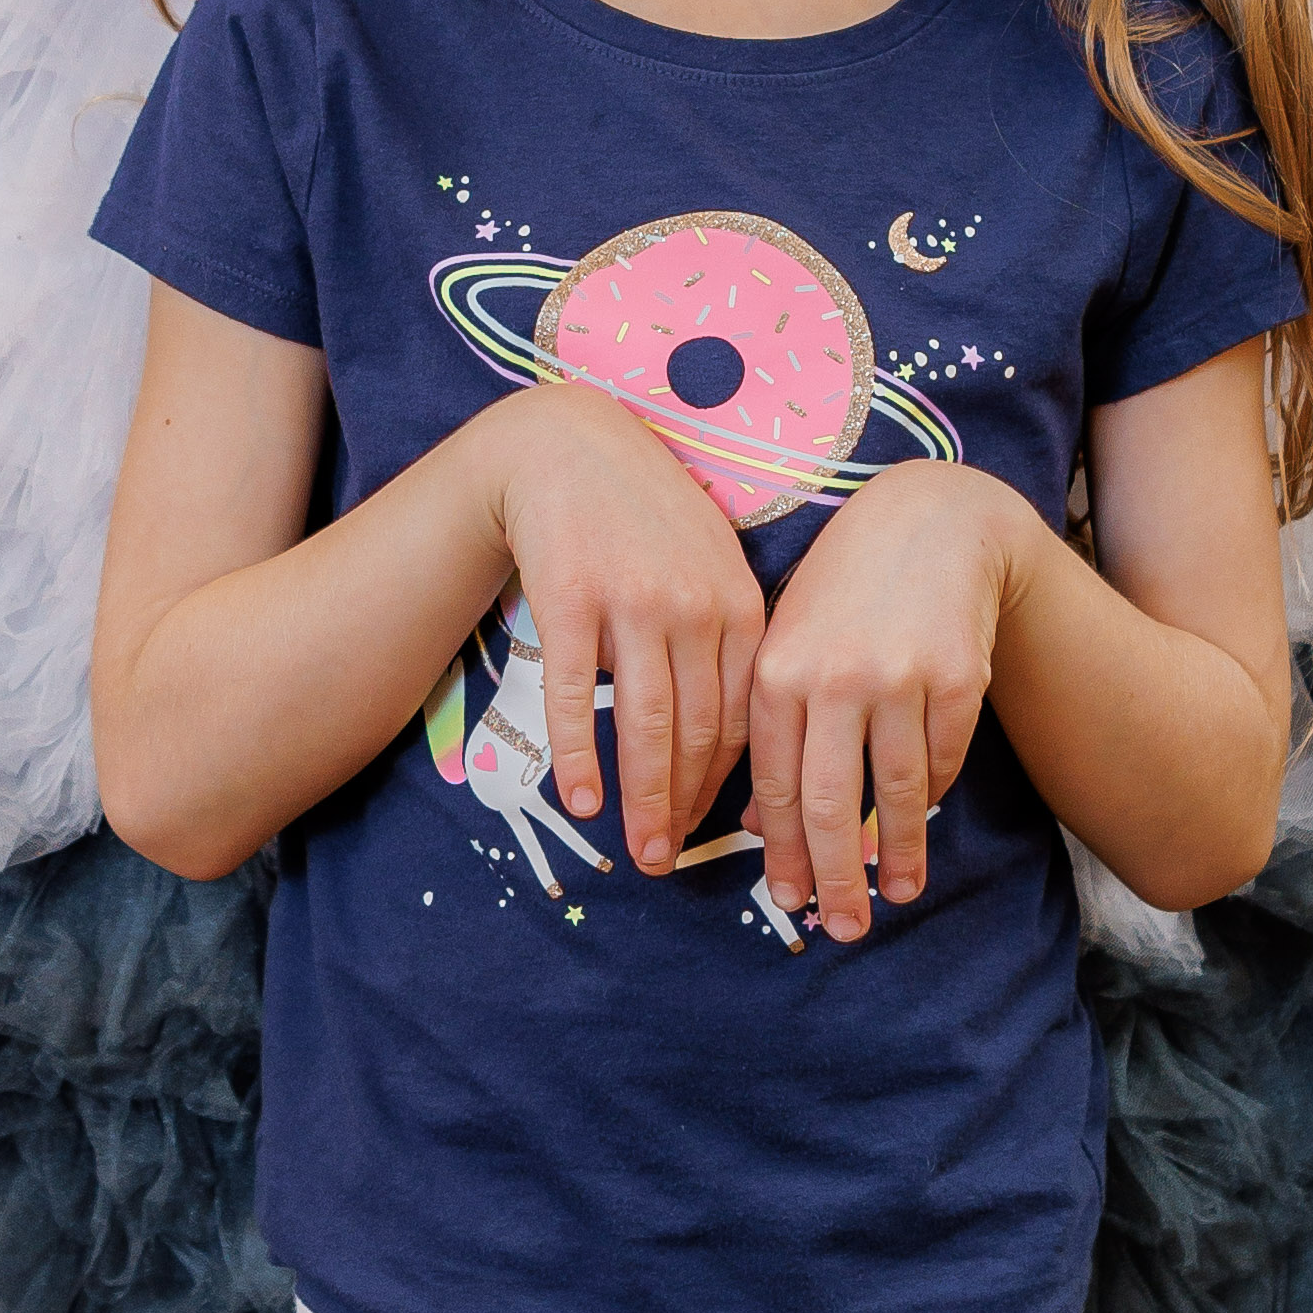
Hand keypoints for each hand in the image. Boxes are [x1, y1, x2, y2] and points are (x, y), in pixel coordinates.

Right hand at [482, 384, 768, 878]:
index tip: (710, 836)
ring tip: (639, 853)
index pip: (745, 720)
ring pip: (646, 724)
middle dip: (685, 809)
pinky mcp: (573, 597)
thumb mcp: (708, 568)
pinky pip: (578, 694)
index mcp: (743, 606)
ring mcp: (635, 601)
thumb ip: (724, 645)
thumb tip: (732, 745)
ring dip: (643, 799)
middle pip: (699, 733)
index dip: (726, 789)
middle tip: (668, 865)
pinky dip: (580, 753)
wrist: (567, 447)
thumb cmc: (645, 519)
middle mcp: (698, 606)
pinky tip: (581, 801)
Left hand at [749, 470, 1031, 948]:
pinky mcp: (958, 678)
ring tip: (898, 894)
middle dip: (833, 878)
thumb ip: (769, 728)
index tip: (790, 899)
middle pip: (831, 805)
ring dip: (899, 856)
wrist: (930, 521)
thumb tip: (759, 825)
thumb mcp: (788, 642)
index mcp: (776, 672)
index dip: (783, 852)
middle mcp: (833, 678)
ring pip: (896, 794)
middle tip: (842, 929)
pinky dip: (931, 796)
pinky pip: (942, 761)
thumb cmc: (843, 592)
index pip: (774, 786)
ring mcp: (899, 678)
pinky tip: (923, 818)